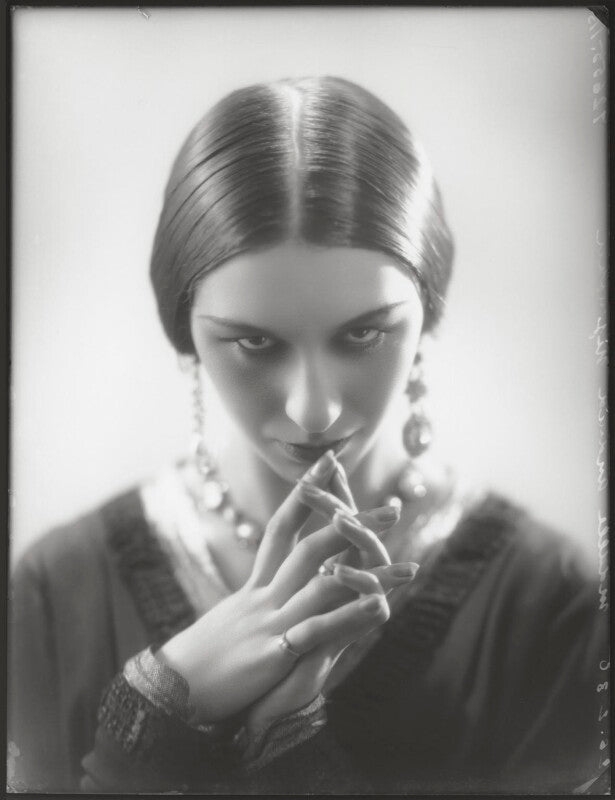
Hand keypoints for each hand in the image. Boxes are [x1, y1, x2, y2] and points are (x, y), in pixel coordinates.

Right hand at [156, 451, 404, 723]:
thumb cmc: (202, 656)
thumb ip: (258, 600)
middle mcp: (263, 595)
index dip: (305, 493)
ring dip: (369, 574)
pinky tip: (381, 608)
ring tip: (409, 567)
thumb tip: (270, 587)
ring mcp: (268, 621)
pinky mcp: (271, 653)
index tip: (328, 463)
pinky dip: (349, 617)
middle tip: (391, 507)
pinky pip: (317, 631)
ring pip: (323, 585)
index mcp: (255, 585)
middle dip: (351, 524)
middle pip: (310, 546)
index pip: (282, 526)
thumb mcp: (232, 618)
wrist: (171, 690)